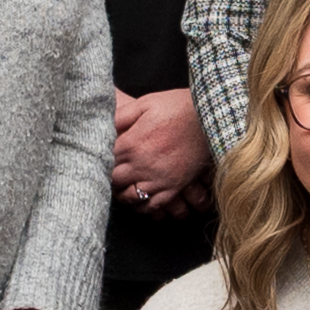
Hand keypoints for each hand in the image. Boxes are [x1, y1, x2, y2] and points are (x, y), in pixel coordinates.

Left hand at [111, 85, 211, 209]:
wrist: (210, 117)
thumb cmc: (177, 107)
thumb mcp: (146, 103)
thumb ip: (122, 116)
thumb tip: (104, 125)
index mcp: (132, 144)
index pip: (104, 160)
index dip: (99, 159)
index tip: (99, 157)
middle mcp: (142, 165)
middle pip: (114, 181)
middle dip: (110, 177)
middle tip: (110, 172)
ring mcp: (159, 179)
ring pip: (131, 197)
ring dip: (123, 193)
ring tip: (123, 186)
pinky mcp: (174, 187)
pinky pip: (154, 206)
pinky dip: (144, 206)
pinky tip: (142, 198)